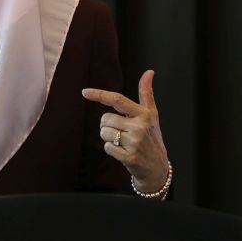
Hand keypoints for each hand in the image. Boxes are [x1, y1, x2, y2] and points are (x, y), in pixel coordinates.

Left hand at [82, 70, 169, 193]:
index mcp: (144, 114)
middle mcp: (139, 126)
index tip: (84, 92)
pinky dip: (111, 149)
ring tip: (123, 142)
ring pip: (104, 133)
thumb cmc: (152, 138)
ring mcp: (134, 142)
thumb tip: (149, 72)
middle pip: (106, 119)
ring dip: (109, 138)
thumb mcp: (152, 115)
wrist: (157, 168)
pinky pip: (107, 147)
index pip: (117, 100)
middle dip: (108, 125)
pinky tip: (123, 152)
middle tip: (122, 132)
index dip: (100, 95)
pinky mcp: (129, 157)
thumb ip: (146, 93)